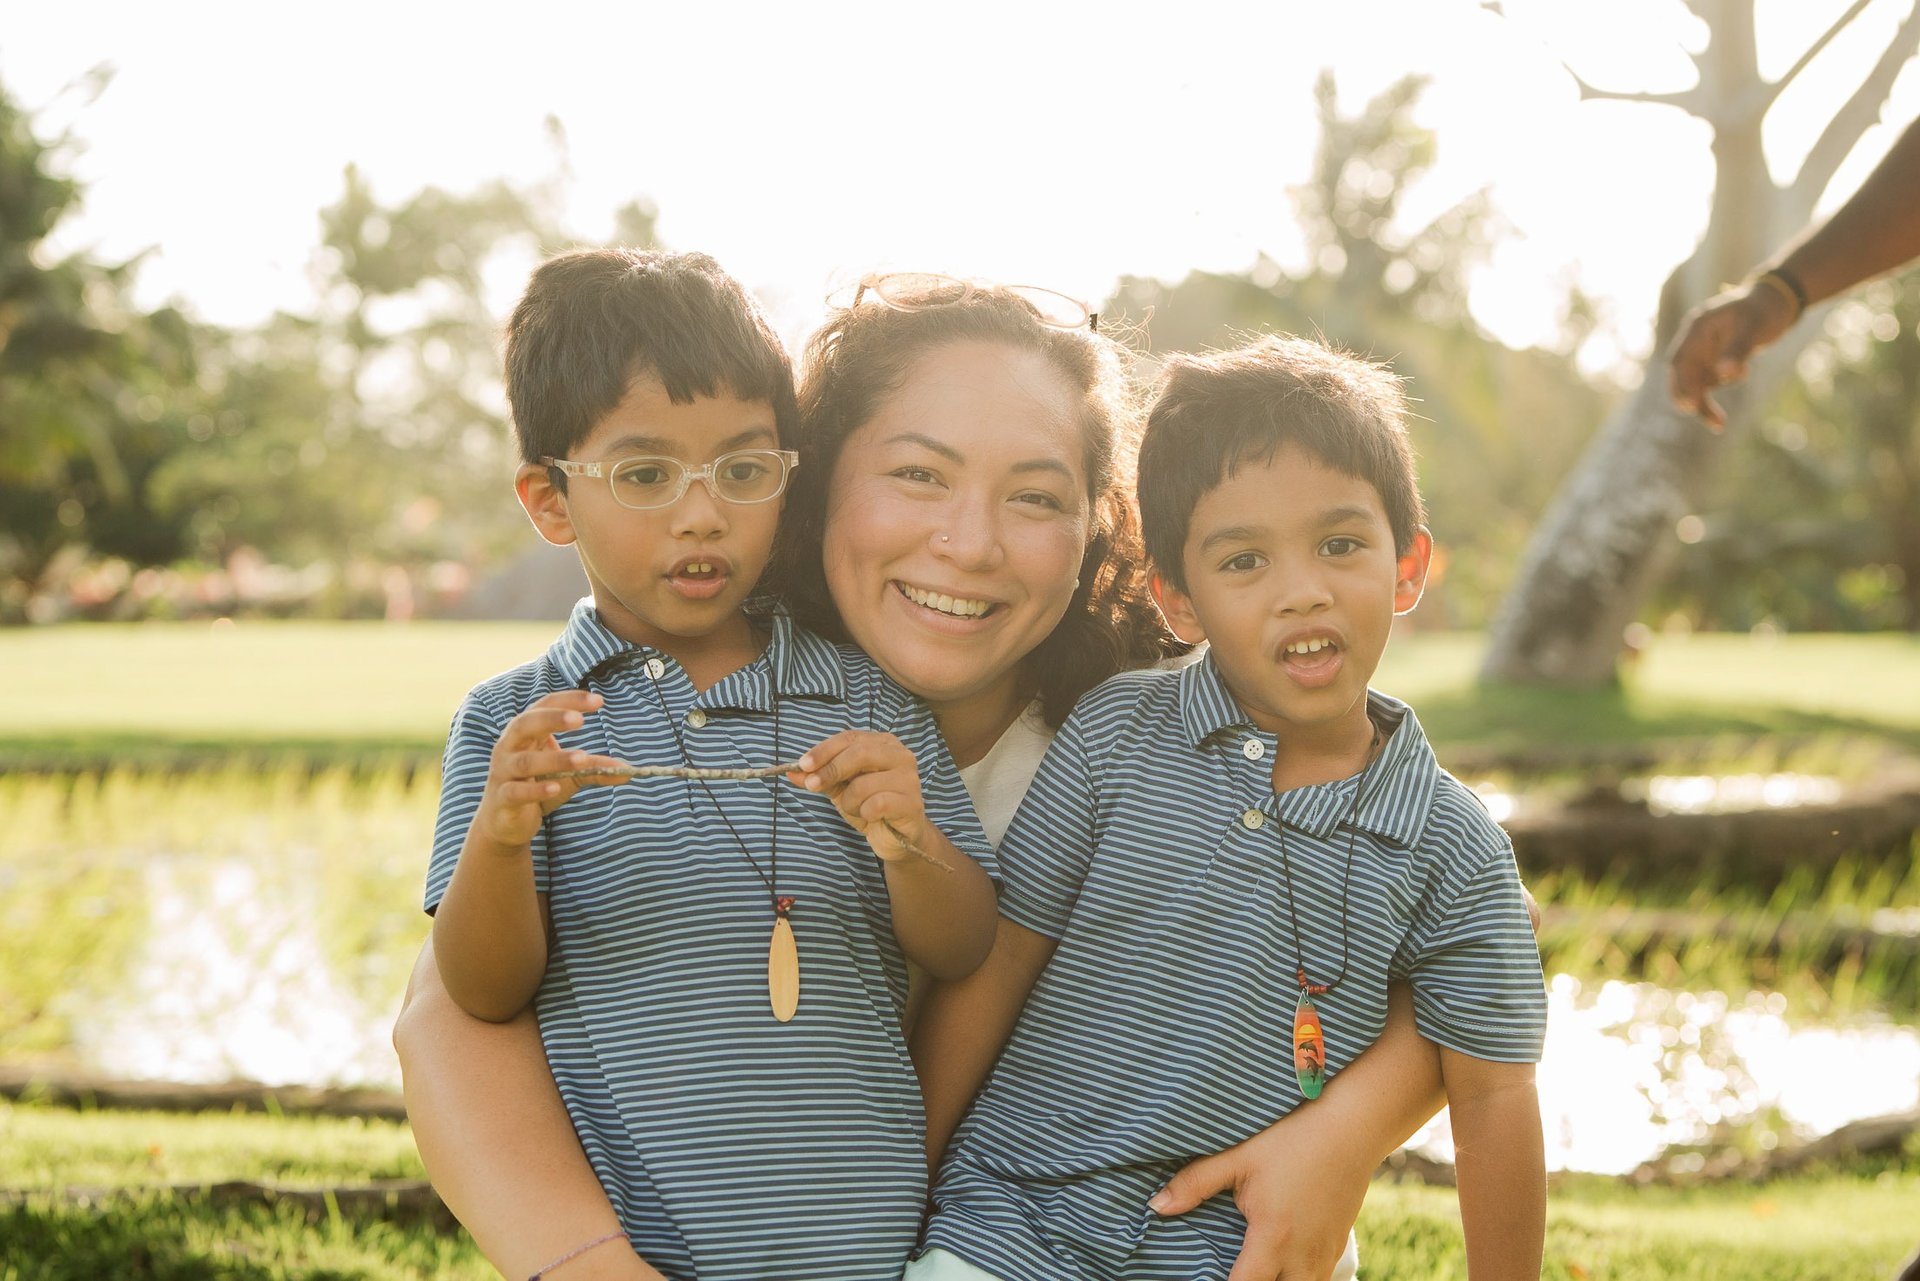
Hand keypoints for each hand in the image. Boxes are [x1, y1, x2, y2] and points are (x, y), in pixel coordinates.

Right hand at [471, 691, 629, 850]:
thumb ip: (594, 768)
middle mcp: (510, 746)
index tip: (599, 701)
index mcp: (526, 732)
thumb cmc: (536, 786)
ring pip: (525, 761)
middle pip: (526, 724)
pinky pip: (516, 791)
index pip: (544, 706)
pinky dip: (536, 789)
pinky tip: (556, 787)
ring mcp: (503, 772)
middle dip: (552, 719)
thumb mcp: (569, 774)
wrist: (504, 822)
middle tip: (579, 720)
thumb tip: (629, 771)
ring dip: (554, 759)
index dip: (570, 701)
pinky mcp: (502, 798)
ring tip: (582, 758)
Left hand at [791, 730, 929, 861]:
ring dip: (849, 801)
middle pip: (859, 753)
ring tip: (857, 808)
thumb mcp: (840, 788)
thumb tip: (791, 772)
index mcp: (883, 743)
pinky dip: (865, 813)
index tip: (802, 765)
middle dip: (831, 770)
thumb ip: (819, 778)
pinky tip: (871, 817)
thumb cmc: (870, 805)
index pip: (850, 738)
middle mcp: (900, 755)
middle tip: (812, 785)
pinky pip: (876, 804)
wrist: (896, 837)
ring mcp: (909, 778)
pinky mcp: (912, 802)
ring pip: (864, 784)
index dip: (824, 750)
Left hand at [1149, 1129, 1367, 1280]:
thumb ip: (1196, 1183)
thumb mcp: (1240, 1156)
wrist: (1352, 1124)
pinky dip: (1299, 1277)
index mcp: (1273, 1237)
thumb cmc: (1292, 1137)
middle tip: (1232, 1268)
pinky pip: (1318, 1278)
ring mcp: (1325, 1254)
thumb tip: (1156, 1206)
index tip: (1202, 1275)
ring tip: (1256, 1266)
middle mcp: (1303, 1255)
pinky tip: (1282, 1261)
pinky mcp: (1339, 1245)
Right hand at [1667, 280, 1798, 429]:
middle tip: (1709, 420)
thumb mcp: (1753, 328)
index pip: (1680, 361)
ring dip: (1703, 401)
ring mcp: (1702, 351)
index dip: (1681, 384)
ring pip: (1693, 382)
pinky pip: (1706, 381)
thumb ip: (1738, 350)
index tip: (1691, 406)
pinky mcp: (1713, 359)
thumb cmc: (1764, 310)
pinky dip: (1714, 393)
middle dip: (1692, 398)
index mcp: (1697, 328)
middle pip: (1683, 375)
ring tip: (1719, 422)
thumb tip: (1724, 374)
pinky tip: (1736, 386)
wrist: (1776, 302)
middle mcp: (1695, 341)